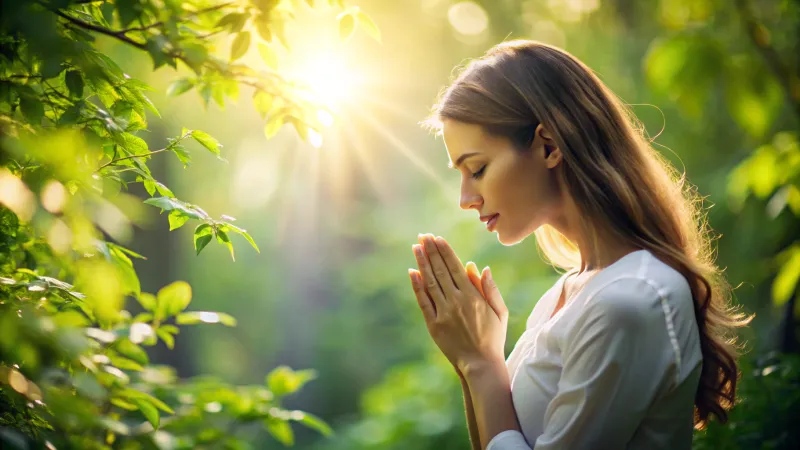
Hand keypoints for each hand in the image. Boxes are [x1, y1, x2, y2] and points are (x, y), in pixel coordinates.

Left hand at [408, 234, 507, 374]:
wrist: (480, 364)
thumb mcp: (500, 311)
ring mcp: (444, 312)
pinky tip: (412, 272)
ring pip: (430, 282)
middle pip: (440, 270)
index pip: (455, 267)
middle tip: (423, 236)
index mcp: (473, 296)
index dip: (445, 251)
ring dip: (422, 263)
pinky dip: (417, 286)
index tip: (437, 238)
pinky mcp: (433, 324)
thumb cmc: (493, 337)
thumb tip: (479, 267)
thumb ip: (490, 288)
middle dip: (431, 251)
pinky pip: (423, 301)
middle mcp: (457, 301)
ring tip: (416, 247)